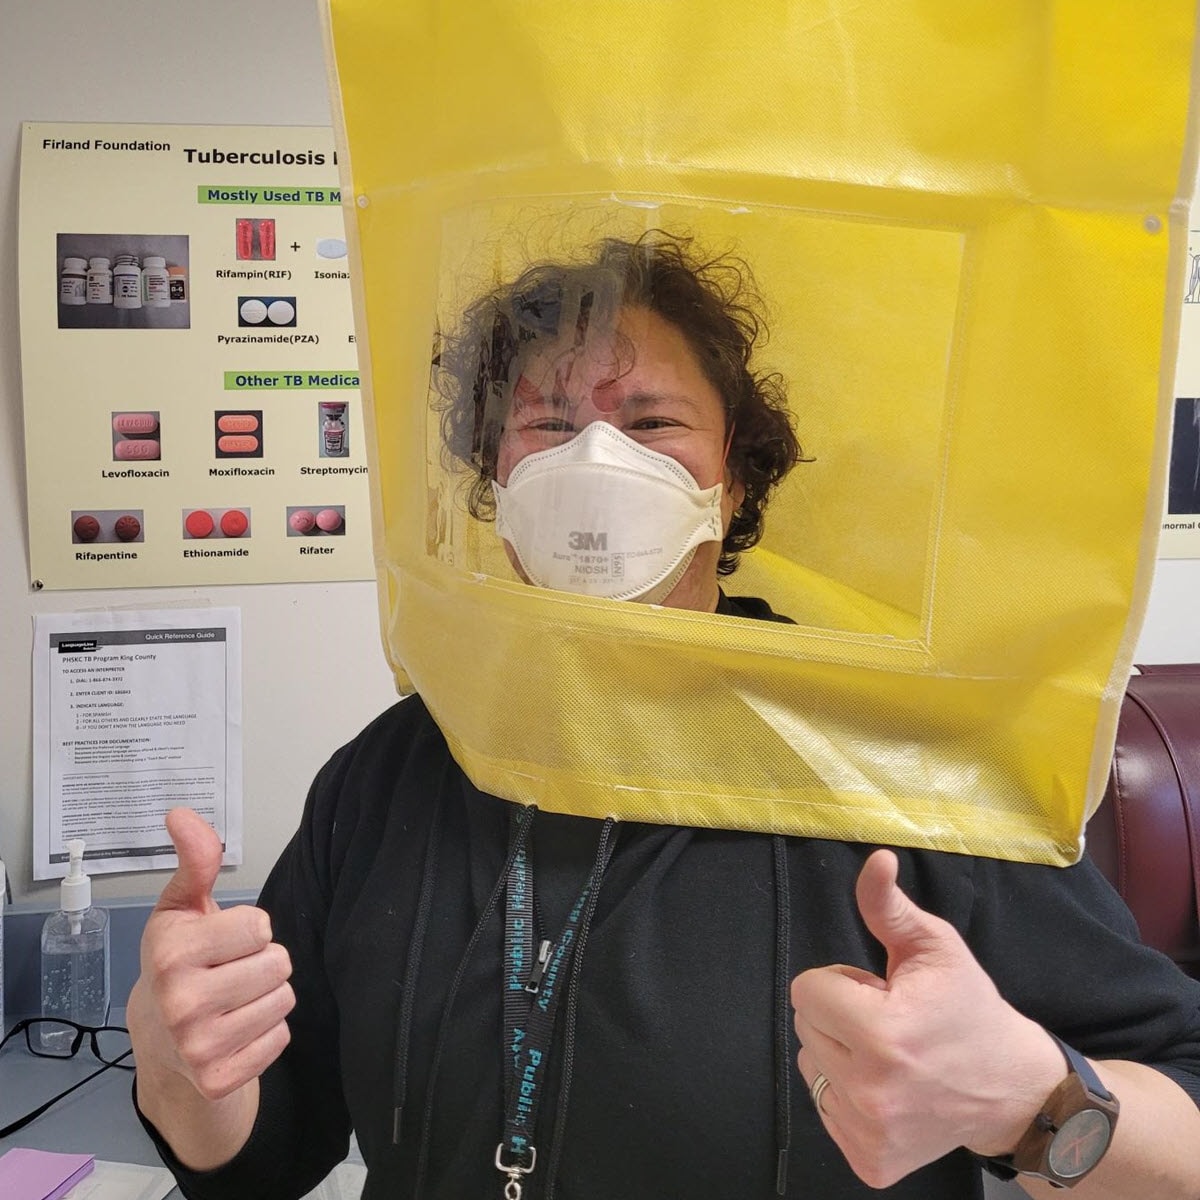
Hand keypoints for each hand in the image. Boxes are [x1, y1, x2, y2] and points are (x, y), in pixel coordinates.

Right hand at [127, 807, 294, 1101]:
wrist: (159, 1044)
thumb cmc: (177, 964)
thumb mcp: (182, 908)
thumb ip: (196, 860)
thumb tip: (182, 814)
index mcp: (170, 954)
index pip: (259, 925)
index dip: (249, 929)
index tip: (223, 941)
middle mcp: (181, 1003)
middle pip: (278, 963)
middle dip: (262, 962)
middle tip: (229, 972)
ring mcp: (198, 1047)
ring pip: (284, 1000)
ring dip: (266, 996)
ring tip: (233, 1000)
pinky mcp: (219, 1078)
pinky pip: (280, 1037)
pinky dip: (267, 1032)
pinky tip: (236, 1030)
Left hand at [791, 849, 1061, 1188]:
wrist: (1013, 1090)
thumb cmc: (968, 1009)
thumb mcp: (934, 947)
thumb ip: (888, 906)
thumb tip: (875, 859)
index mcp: (881, 1035)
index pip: (806, 990)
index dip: (841, 982)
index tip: (879, 992)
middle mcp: (870, 1091)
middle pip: (805, 1026)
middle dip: (839, 1016)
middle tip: (889, 1022)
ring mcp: (869, 1132)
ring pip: (810, 1066)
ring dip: (839, 1054)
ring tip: (889, 1054)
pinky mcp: (869, 1161)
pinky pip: (825, 1108)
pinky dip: (848, 1093)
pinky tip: (890, 1088)